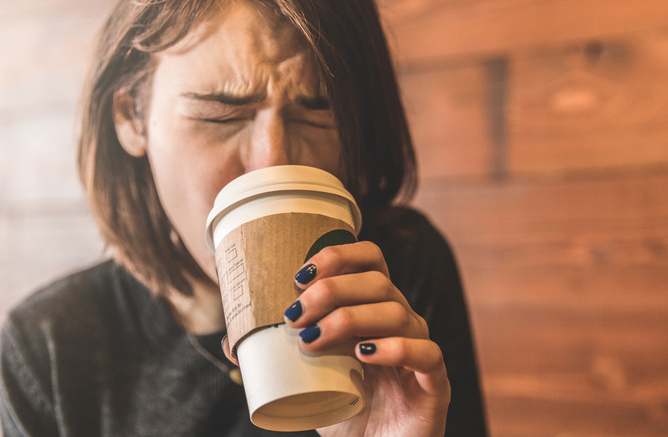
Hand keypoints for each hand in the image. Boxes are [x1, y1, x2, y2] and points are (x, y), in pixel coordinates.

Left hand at [283, 241, 450, 436]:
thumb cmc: (345, 412)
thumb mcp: (306, 380)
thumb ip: (277, 359)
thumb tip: (234, 345)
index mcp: (374, 309)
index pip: (370, 260)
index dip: (339, 256)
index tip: (299, 276)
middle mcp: (401, 322)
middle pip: (378, 282)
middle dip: (332, 290)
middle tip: (296, 314)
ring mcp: (420, 348)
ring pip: (397, 313)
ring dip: (350, 318)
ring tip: (314, 341)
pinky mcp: (434, 382)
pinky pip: (425, 353)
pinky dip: (394, 348)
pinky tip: (364, 354)